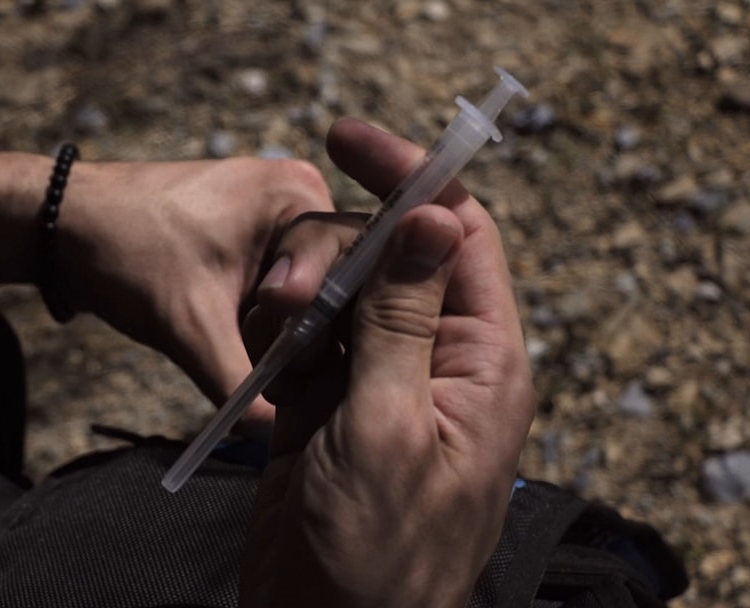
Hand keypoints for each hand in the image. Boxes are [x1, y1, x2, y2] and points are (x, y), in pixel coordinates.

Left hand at [58, 158, 333, 432]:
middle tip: (290, 373)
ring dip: (297, 332)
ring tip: (276, 369)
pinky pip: (291, 287)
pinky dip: (278, 323)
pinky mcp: (257, 240)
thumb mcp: (188, 325)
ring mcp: (278, 216)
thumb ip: (237, 383)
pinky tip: (264, 354)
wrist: (61, 226)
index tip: (297, 359)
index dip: (330, 320)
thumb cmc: (125, 254)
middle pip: (342, 280)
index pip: (355, 267)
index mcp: (296, 194)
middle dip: (316, 330)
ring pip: (317, 289)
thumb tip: (272, 436)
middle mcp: (300, 196)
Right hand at [240, 119, 534, 606]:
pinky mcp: (334, 404)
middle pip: (393, 259)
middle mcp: (439, 363)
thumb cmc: (374, 556)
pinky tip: (267, 353)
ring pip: (345, 296)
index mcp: (482, 364)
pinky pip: (310, 339)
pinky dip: (283, 335)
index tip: (349, 141)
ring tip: (275, 334)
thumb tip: (434, 218)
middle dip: (337, 255)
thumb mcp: (387, 430)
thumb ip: (405, 320)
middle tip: (287, 290)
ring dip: (303, 298)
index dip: (415, 180)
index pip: (461, 237)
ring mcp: (383, 382)